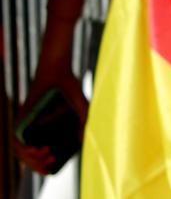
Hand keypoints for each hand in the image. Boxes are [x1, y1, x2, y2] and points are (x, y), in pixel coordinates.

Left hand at [15, 59, 84, 175]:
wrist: (58, 70)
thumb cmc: (69, 86)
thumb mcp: (81, 108)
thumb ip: (83, 124)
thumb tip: (80, 143)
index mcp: (45, 128)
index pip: (38, 153)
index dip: (42, 165)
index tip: (51, 170)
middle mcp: (33, 128)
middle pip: (28, 155)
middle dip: (37, 166)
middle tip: (49, 168)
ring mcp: (25, 123)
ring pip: (20, 150)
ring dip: (30, 159)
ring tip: (46, 158)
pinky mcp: (20, 117)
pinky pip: (16, 138)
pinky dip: (24, 148)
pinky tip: (36, 150)